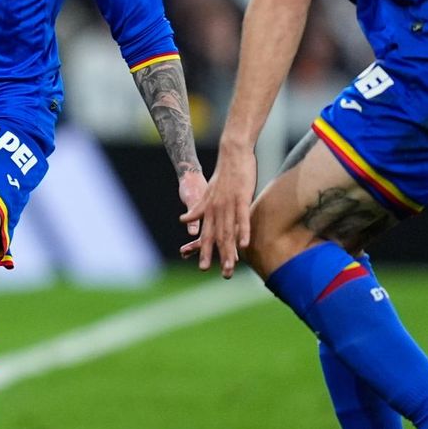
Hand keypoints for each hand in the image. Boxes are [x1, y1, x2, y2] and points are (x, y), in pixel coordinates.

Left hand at [179, 146, 256, 277]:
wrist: (232, 154)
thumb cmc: (223, 174)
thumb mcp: (206, 194)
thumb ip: (197, 210)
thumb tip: (183, 221)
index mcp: (209, 210)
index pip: (207, 235)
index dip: (205, 251)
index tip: (203, 267)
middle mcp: (217, 210)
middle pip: (216, 238)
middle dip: (216, 257)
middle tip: (217, 274)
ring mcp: (229, 205)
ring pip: (228, 232)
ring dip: (230, 251)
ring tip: (231, 267)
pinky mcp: (241, 199)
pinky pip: (241, 218)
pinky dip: (242, 231)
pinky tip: (244, 244)